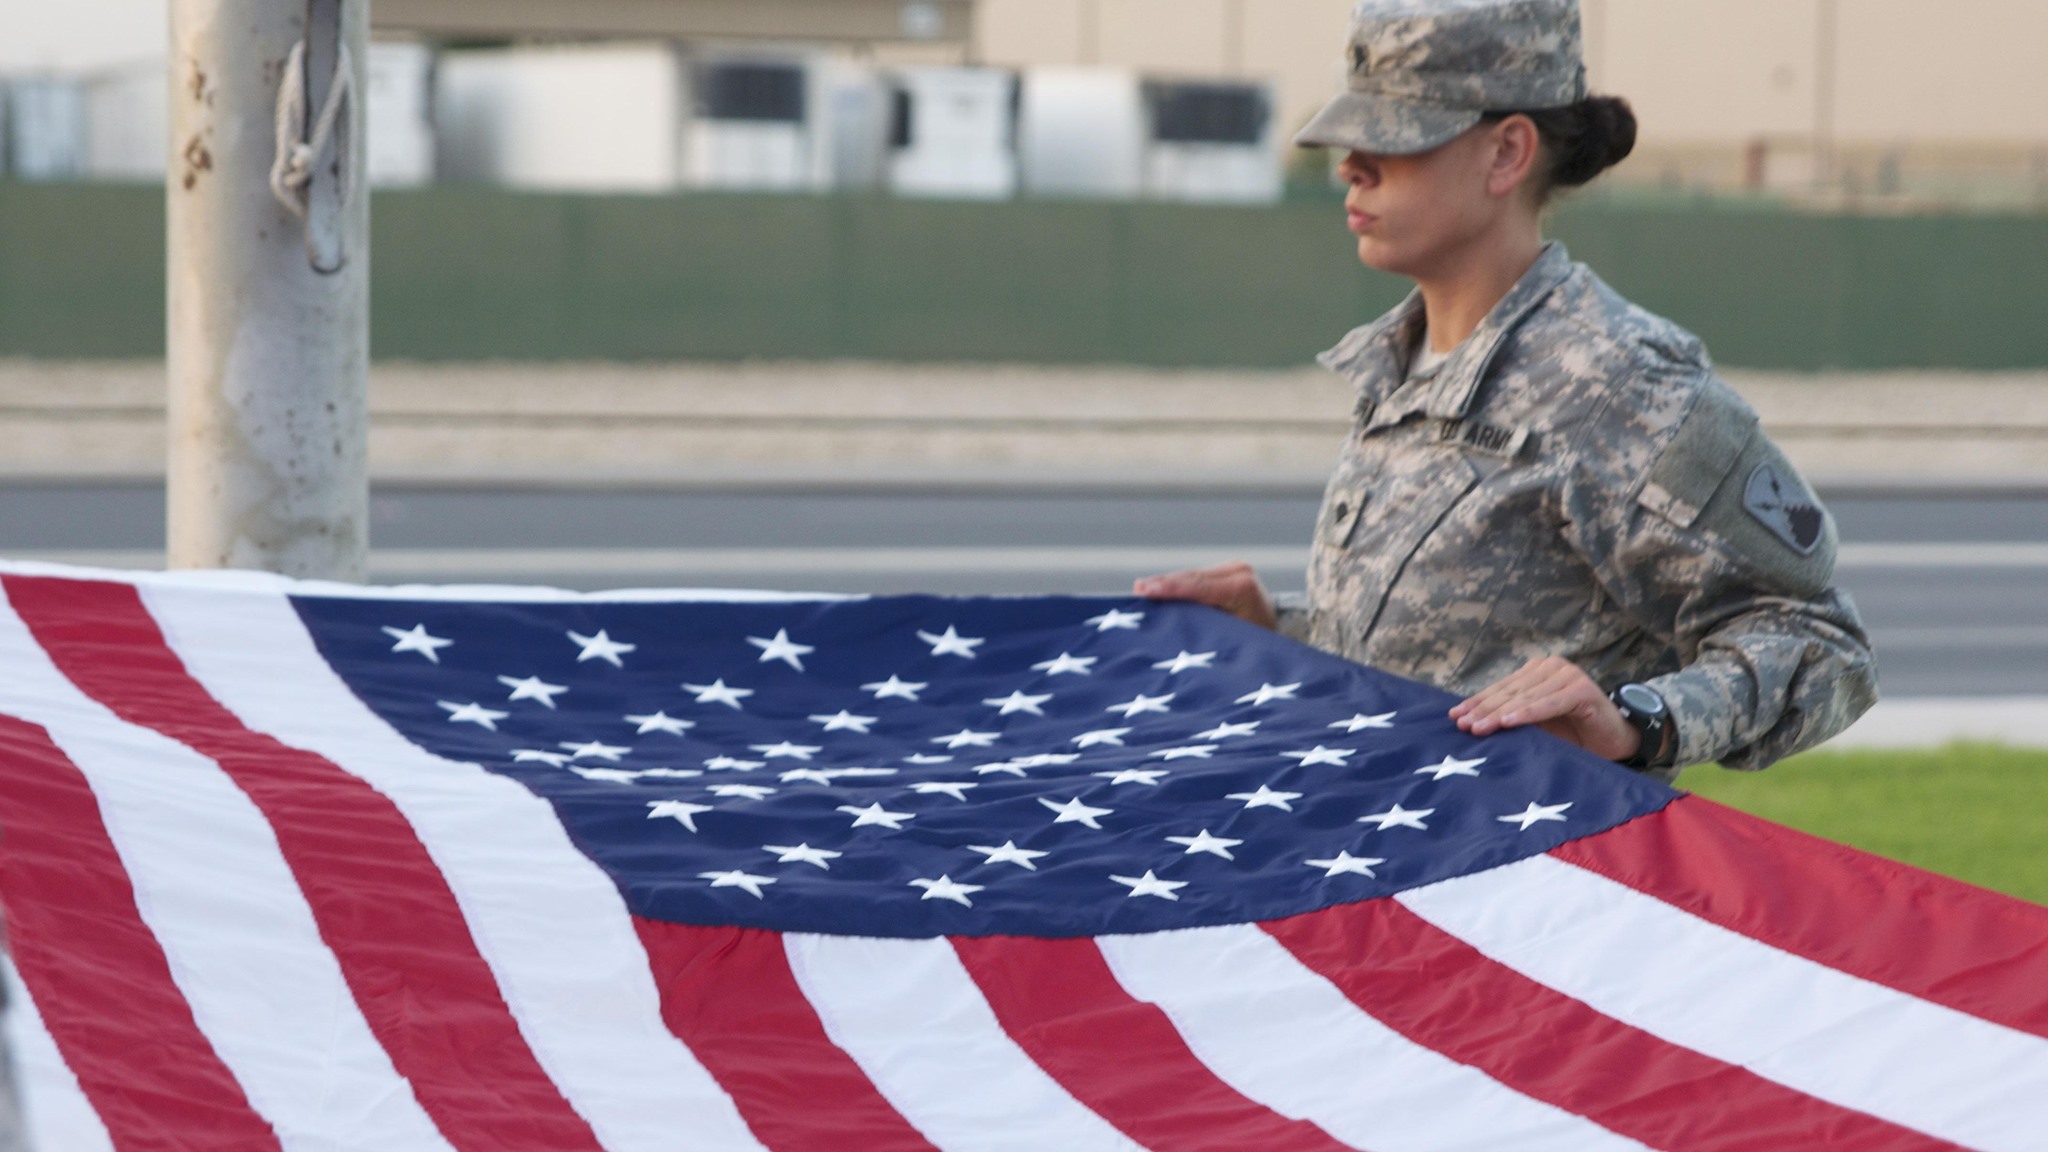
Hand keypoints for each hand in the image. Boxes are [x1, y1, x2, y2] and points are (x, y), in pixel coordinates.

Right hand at [1133, 561, 1278, 630]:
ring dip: (1167, 584)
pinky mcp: (1227, 572)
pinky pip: (1196, 579)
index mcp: (1244, 588)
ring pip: (1191, 577)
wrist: (1279, 637)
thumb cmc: (1257, 647)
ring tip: (1140, 590)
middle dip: (1163, 584)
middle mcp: (1240, 572)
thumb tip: (1171, 623)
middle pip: (1191, 578)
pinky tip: (1155, 590)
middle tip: (1137, 590)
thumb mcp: (1232, 641)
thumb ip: (1204, 627)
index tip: (1145, 591)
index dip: (1170, 588)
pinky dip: (1177, 586)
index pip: (1199, 586)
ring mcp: (1234, 569)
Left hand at [1449, 656, 1640, 761]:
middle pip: (1510, 692)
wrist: (1615, 739)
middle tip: (1462, 724)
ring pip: (1526, 697)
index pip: (1501, 688)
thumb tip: (1470, 722)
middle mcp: (1550, 667)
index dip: (1477, 702)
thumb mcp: (1536, 724)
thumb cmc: (1572, 732)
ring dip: (1500, 713)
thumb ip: (1510, 717)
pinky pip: (1549, 703)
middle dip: (1483, 709)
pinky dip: (1529, 713)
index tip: (1454, 716)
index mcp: (1535, 671)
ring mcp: (1567, 675)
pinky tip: (1510, 721)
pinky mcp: (1582, 689)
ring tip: (1479, 727)